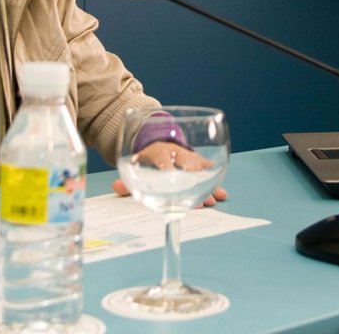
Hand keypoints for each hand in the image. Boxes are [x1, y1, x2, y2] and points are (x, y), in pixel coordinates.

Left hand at [111, 142, 228, 206]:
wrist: (159, 140)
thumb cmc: (147, 160)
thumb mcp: (136, 168)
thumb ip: (128, 181)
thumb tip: (116, 188)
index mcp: (158, 151)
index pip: (161, 158)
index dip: (166, 167)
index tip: (171, 177)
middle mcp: (175, 151)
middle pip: (186, 165)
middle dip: (193, 181)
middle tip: (200, 197)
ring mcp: (188, 156)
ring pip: (200, 169)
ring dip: (207, 185)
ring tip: (216, 197)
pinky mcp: (197, 161)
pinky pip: (207, 171)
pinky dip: (214, 182)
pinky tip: (222, 191)